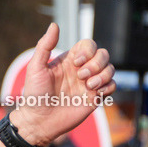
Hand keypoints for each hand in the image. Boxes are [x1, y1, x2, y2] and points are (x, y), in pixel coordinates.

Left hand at [12, 23, 114, 146]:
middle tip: (81, 76)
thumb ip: (44, 46)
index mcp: (68, 61)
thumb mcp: (35, 68)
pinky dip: (107, 87)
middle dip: (97, 63)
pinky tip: (94, 94)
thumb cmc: (34, 94)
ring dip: (102, 75)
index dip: (87, 50)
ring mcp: (89, 83)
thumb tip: (54, 25)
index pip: (89, 45)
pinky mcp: (95, 97)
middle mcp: (81, 70)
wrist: (39, 121)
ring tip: (87, 86)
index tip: (75, 63)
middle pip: (103, 55)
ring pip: (110, 69)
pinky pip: (113, 85)